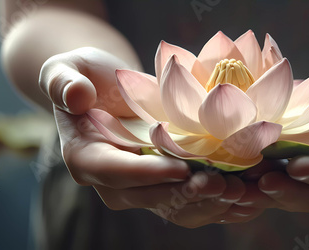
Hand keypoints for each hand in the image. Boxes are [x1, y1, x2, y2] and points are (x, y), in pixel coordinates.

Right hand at [40, 47, 260, 227]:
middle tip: (223, 183)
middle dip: (188, 192)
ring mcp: (141, 188)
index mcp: (87, 158)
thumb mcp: (66, 70)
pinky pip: (191, 203)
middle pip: (151, 197)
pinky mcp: (164, 186)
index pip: (115, 172)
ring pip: (175, 208)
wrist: (108, 91)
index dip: (148, 172)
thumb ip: (64, 82)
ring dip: (209, 203)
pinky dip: (217, 202)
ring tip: (242, 191)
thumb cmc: (86, 77)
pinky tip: (245, 195)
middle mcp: (113, 183)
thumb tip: (77, 96)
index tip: (181, 168)